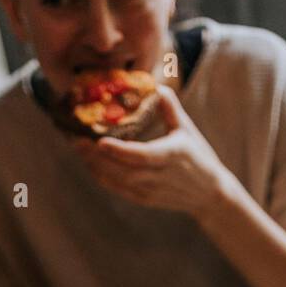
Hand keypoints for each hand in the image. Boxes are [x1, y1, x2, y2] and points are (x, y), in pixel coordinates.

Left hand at [73, 87, 230, 220]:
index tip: (100, 142)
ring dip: (95, 166)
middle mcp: (158, 177)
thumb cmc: (198, 157)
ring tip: (78, 149)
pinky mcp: (144, 199)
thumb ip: (171, 109)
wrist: (209, 194)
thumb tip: (157, 86)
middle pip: (122, 170)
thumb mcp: (188, 130)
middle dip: (97, 157)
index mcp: (171, 156)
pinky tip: (90, 164)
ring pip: (117, 181)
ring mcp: (150, 191)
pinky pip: (119, 189)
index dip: (119, 151)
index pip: (141, 156)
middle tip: (76, 140)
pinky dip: (102, 178)